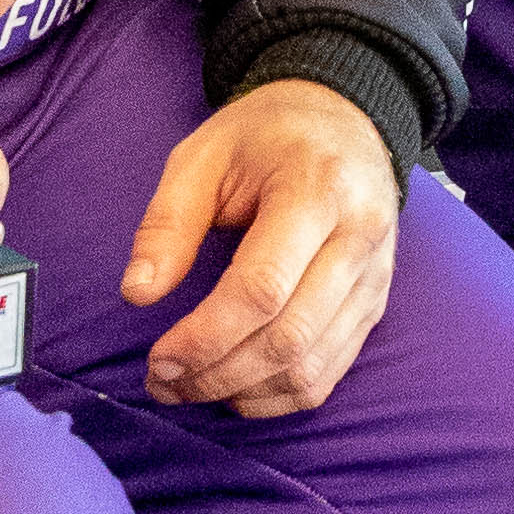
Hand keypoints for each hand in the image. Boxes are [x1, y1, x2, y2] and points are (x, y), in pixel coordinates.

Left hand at [122, 79, 401, 418]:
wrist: (346, 117)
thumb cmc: (265, 134)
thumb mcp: (202, 156)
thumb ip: (168, 223)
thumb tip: (137, 294)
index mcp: (317, 190)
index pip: (262, 289)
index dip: (205, 337)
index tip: (157, 360)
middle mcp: (359, 236)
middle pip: (289, 337)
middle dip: (218, 374)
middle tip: (163, 384)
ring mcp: (375, 275)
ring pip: (312, 366)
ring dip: (245, 393)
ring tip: (191, 389)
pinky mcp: (375, 301)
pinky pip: (332, 370)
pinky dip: (280, 396)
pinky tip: (236, 391)